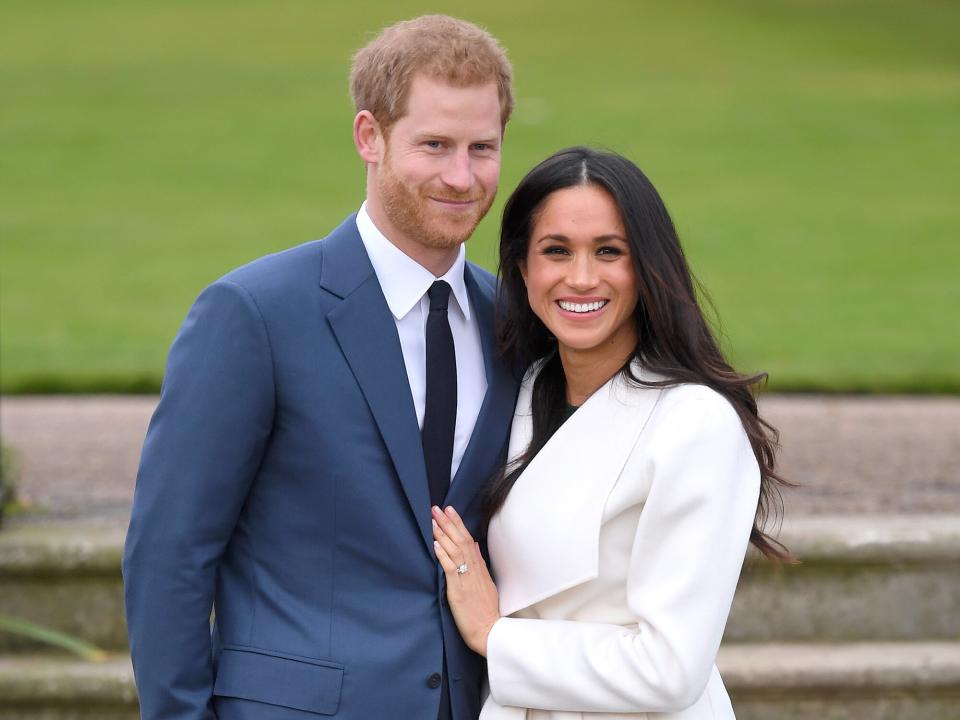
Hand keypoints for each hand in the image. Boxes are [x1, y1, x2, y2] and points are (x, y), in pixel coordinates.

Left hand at [432, 505, 500, 656]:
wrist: (489, 631)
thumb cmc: (486, 610)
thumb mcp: (487, 583)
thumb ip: (480, 564)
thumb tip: (476, 547)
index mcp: (479, 568)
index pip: (468, 539)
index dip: (458, 524)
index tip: (450, 510)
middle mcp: (473, 570)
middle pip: (461, 540)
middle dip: (448, 523)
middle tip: (437, 508)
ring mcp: (466, 579)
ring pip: (455, 551)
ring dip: (443, 534)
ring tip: (433, 521)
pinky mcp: (458, 590)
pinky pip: (451, 569)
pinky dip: (443, 556)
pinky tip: (435, 545)